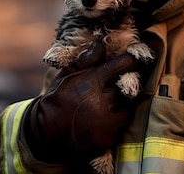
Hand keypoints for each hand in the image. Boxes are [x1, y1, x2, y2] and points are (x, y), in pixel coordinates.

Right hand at [24, 40, 148, 162]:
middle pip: (132, 87)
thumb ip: (86, 60)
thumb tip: (101, 44)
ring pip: (130, 108)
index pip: (123, 65)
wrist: (46, 131)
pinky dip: (118, 120)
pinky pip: (122, 126)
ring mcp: (107, 122)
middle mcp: (102, 101)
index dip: (132, 60)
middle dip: (133, 82)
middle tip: (131, 78)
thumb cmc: (58, 98)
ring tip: (117, 100)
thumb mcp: (67, 75)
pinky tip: (109, 117)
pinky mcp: (109, 138)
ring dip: (126, 103)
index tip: (136, 58)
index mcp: (92, 82)